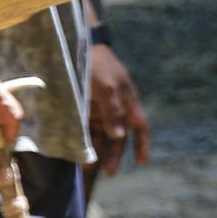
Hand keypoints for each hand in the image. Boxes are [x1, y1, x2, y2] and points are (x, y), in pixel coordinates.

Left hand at [88, 41, 151, 176]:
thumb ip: (113, 111)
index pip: (139, 126)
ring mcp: (98, 109)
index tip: (142, 162)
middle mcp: (115, 108)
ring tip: (87, 166)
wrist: (74, 45)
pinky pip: (85, 130)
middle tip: (109, 172)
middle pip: (119, 136)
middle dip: (115, 154)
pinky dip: (83, 142)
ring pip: (101, 136)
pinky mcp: (83, 109)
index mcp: (127, 100)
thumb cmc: (96, 64)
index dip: (142, 144)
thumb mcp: (106, 86)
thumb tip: (119, 137)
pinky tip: (77, 152)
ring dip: (97, 151)